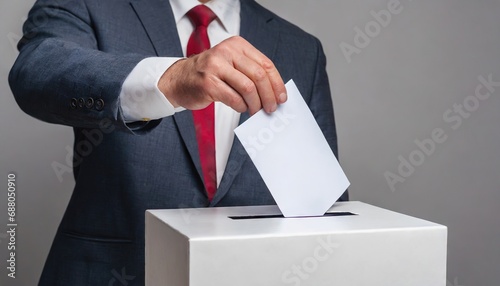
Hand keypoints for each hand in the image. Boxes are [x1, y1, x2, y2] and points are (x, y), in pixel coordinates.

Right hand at [157, 36, 286, 114]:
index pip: (265, 64)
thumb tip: (275, 92)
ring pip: (248, 87)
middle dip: (269, 96)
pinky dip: (241, 107)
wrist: (180, 79)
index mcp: (237, 45)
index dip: (277, 83)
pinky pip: (233, 98)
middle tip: (271, 108)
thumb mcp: (232, 64)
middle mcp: (226, 51)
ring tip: (255, 111)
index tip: (282, 98)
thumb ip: (251, 73)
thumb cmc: (210, 74)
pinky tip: (240, 108)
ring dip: (255, 104)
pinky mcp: (208, 82)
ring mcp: (215, 66)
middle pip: (258, 76)